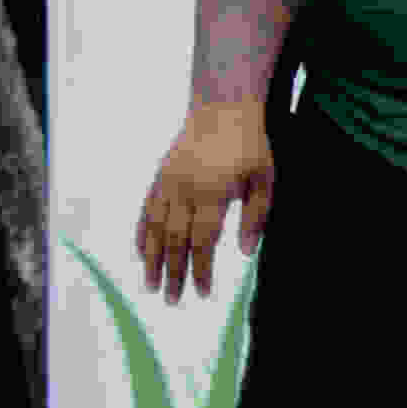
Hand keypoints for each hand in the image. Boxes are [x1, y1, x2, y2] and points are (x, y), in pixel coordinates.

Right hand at [133, 100, 276, 298]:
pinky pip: (146, 209)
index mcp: (212, 194)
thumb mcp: (265, 178)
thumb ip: (255, 216)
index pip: (203, 242)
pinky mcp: (160, 176)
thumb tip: (245, 253)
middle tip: (172, 300)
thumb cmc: (250, 144)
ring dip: (152, 259)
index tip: (203, 293)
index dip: (202, 270)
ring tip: (151, 284)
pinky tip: (141, 251)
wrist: (222, 107)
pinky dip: (142, 232)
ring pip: (154, 228)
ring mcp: (168, 183)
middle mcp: (184, 191)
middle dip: (173, 273)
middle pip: (174, 240)